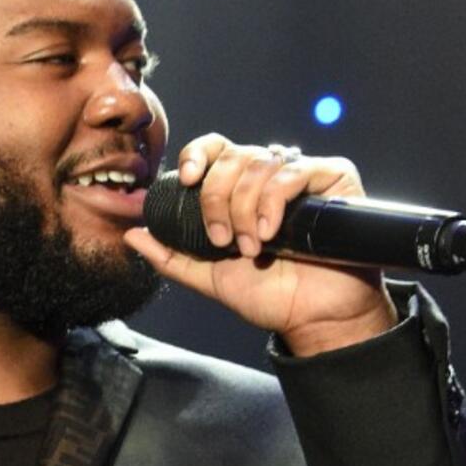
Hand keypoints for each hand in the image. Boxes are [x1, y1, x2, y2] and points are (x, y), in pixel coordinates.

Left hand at [123, 133, 396, 355]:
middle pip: (231, 156)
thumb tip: (132, 234)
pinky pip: (293, 170)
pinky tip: (272, 231)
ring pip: (258, 163)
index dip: (196, 155)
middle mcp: (270, 176)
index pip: (214, 149)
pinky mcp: (333, 178)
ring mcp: (302, 175)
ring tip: (252, 246)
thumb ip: (170, 256)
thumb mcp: (208, 276)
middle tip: (222, 239)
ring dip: (245, 208)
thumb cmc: (270, 295)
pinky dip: (274, 200)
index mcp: (241, 189)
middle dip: (217, 198)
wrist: (314, 317)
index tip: (185, 180)